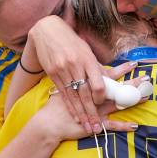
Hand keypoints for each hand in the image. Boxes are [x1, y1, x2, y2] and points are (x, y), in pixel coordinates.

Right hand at [28, 16, 137, 132]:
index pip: (97, 82)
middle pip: (85, 93)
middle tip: (97, 126)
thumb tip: (109, 81)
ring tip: (88, 127)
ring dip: (81, 114)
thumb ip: (96, 67)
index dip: (101, 96)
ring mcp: (62, 71)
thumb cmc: (72, 41)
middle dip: (92, 112)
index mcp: (87, 59)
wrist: (47, 31)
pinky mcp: (52, 75)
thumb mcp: (86, 51)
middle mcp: (75, 66)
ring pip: (74, 97)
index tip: (102, 104)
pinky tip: (75, 117)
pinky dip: (70, 107)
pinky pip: (63, 94)